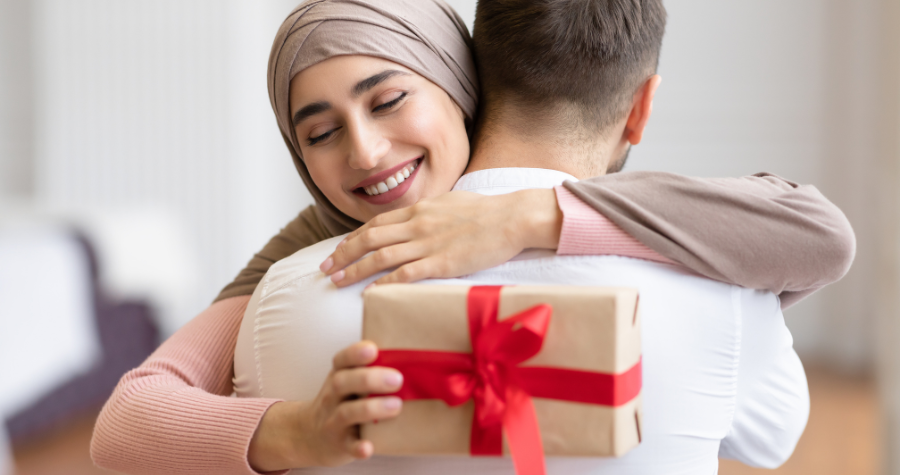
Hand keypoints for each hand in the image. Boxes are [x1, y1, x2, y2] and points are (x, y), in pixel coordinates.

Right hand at [247, 341, 402, 470]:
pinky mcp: (339, 444)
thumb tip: (412, 360)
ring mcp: (333, 421)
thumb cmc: (341, 403)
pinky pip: (347, 446)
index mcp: (338, 376)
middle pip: (344, 383)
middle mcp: (332, 397)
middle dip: (369, 379)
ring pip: (346, 412)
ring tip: (395, 406)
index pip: (341, 360)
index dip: (355, 354)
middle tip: (397, 379)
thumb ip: (370, 370)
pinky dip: (358, 447)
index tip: (373, 350)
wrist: (310, 435)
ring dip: (371, 408)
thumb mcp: (348, 383)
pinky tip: (369, 447)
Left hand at [320, 188, 562, 286]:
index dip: (352, 238)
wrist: (511, 217)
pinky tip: (370, 292)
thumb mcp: (449, 203)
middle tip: (325, 268)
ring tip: (336, 280)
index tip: (338, 250)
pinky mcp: (441, 262)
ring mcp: (427, 243)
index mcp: (418, 210)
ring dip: (354, 269)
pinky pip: (405, 274)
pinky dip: (384, 283)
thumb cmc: (485, 212)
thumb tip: (415, 219)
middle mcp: (417, 224)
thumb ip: (428, 213)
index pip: (375, 224)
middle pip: (369, 239)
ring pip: (380, 256)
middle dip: (342, 254)